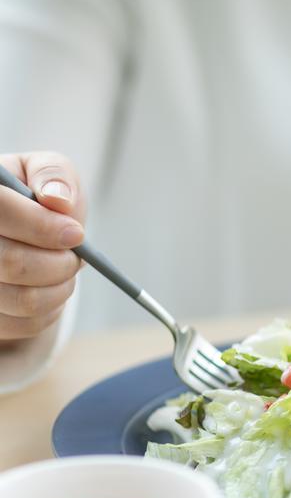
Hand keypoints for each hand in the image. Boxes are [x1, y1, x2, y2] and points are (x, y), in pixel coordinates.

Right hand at [0, 152, 84, 344]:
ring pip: (22, 299)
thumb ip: (53, 174)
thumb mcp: (47, 173)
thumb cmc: (36, 199)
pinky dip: (50, 310)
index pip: (0, 211)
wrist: (23, 238)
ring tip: (64, 271)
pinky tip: (49, 290)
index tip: (75, 233)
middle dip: (59, 263)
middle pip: (10, 263)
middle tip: (74, 258)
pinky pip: (23, 324)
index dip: (41, 226)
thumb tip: (58, 199)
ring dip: (60, 289)